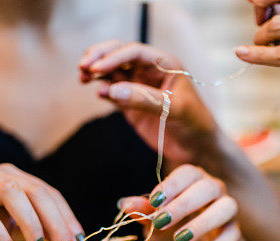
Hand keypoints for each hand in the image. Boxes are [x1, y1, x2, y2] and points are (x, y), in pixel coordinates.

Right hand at [79, 41, 219, 163]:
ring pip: (112, 73)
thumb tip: (111, 89)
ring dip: (96, 72)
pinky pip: (113, 93)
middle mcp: (149, 71)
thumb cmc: (194, 123)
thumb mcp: (174, 109)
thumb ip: (144, 99)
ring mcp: (139, 88)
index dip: (114, 57)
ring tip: (82, 78)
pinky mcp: (131, 105)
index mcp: (165, 64)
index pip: (134, 52)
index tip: (97, 68)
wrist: (197, 148)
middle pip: (119, 55)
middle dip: (99, 57)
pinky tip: (98, 93)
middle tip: (82, 66)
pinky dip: (103, 91)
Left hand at [118, 165, 240, 240]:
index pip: (188, 173)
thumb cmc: (169, 228)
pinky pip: (233, 237)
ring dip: (203, 223)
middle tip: (161, 223)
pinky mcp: (234, 233)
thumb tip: (124, 204)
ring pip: (227, 208)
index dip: (172, 185)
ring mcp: (227, 211)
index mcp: (193, 180)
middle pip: (208, 187)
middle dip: (184, 205)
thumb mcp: (153, 220)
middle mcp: (214, 190)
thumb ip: (143, 211)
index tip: (154, 203)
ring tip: (180, 239)